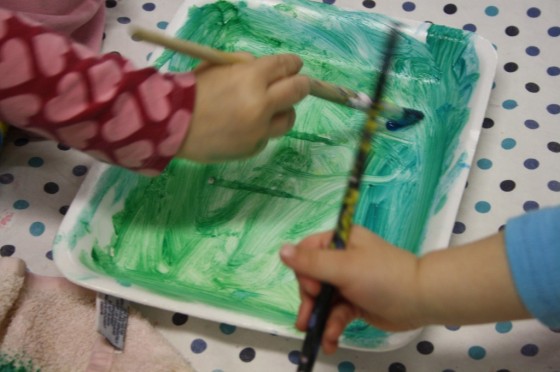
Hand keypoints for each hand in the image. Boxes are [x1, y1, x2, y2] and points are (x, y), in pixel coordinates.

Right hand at [177, 53, 309, 161]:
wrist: (171, 125)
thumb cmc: (191, 91)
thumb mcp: (217, 66)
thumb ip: (245, 67)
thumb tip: (266, 71)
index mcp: (252, 78)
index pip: (286, 66)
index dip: (292, 65)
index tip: (294, 66)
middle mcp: (261, 104)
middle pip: (297, 92)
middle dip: (300, 86)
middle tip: (297, 86)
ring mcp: (259, 130)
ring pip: (288, 119)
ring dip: (282, 111)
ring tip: (268, 110)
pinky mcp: (253, 148)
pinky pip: (266, 137)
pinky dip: (260, 131)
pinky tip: (243, 128)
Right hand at [280, 226, 421, 353]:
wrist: (421, 300)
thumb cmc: (383, 277)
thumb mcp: (344, 267)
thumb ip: (311, 262)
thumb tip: (281, 250)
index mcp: (340, 241)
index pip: (308, 252)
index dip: (303, 272)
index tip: (312, 288)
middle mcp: (342, 259)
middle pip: (311, 280)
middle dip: (309, 301)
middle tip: (308, 318)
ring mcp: (349, 282)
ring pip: (322, 300)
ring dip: (318, 319)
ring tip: (316, 336)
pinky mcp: (355, 303)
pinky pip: (336, 313)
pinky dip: (332, 327)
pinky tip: (330, 342)